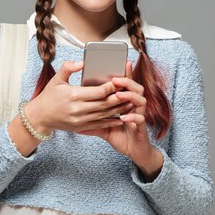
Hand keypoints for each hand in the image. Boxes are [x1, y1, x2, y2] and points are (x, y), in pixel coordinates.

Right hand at [25, 61, 132, 133]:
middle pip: (104, 104)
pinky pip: (100, 125)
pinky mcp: (81, 127)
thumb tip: (82, 62)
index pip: (98, 92)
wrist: (39, 117)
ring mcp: (80, 120)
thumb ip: (68, 67)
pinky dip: (112, 121)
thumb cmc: (48, 96)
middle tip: (130, 92)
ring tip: (130, 103)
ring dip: (119, 110)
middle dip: (119, 98)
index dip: (111, 87)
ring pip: (105, 115)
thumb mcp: (56, 79)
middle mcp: (78, 109)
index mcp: (73, 95)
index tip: (119, 82)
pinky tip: (121, 117)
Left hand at [79, 61, 162, 179]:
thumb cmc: (119, 136)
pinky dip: (132, 117)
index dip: (125, 74)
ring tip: (118, 94)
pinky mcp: (141, 127)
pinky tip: (123, 117)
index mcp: (125, 103)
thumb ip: (90, 121)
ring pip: (140, 100)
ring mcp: (139, 115)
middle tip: (115, 79)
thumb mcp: (102, 127)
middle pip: (135, 88)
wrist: (133, 151)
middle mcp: (134, 106)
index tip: (121, 63)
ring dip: (130, 96)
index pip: (125, 85)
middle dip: (126, 82)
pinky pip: (140, 119)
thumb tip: (73, 119)